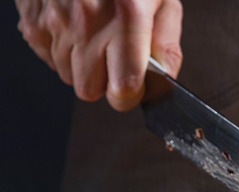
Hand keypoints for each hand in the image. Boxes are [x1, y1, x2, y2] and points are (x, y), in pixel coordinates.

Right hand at [15, 0, 182, 110]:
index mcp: (127, 16)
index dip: (131, 95)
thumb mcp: (164, 0)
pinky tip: (75, 26)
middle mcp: (86, 21)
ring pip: (66, 74)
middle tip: (115, 60)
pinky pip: (46, 55)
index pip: (123, 88)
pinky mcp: (32, 17)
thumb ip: (166, 44)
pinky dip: (61, 48)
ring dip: (82, 64)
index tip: (135, 88)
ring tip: (95, 34)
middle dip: (104, 82)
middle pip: (89, 90)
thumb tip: (164, 81)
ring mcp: (54, 19)